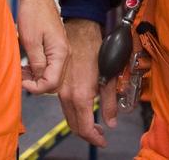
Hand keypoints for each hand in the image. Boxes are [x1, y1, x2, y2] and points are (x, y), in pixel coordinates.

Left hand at [16, 0, 67, 93]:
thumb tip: (38, 80)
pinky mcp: (55, 47)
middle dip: (36, 84)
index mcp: (60, 53)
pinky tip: (26, 65)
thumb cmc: (33, 13)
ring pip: (51, 75)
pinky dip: (38, 70)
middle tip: (21, 78)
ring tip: (21, 72)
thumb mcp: (31, 41)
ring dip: (36, 78)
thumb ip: (37, 63)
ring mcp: (61, 50)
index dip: (36, 87)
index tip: (23, 82)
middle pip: (54, 82)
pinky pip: (49, 66)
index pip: (52, 83)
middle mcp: (64, 54)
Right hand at [58, 19, 117, 147]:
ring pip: (68, 116)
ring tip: (94, 124)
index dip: (94, 138)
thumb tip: (111, 121)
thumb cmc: (95, 48)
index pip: (84, 128)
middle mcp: (66, 95)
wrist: (80, 29)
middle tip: (100, 135)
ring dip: (80, 123)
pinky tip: (84, 109)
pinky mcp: (57, 83)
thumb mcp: (109, 77)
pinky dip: (74, 112)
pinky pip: (64, 105)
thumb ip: (110, 102)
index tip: (102, 140)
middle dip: (87, 134)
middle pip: (73, 125)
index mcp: (80, 96)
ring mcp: (59, 90)